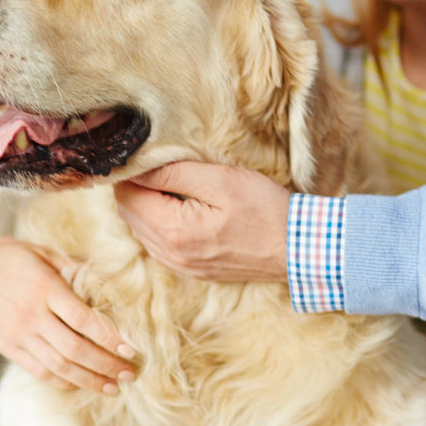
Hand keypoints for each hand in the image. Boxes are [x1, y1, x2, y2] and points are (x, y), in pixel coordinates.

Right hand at [0, 238, 135, 393]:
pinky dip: (62, 381)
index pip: (84, 319)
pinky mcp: (8, 348)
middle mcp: (33, 315)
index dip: (110, 337)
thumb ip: (69, 265)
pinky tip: (80, 383)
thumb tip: (101, 276)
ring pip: (60, 366)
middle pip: (76, 349)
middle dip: (107, 364)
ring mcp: (19, 335)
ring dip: (90, 379)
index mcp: (44, 288)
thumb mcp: (37, 251)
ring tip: (111, 387)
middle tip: (130, 373)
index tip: (131, 348)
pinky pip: (39, 371)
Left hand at [114, 161, 290, 281]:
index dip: (132, 173)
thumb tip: (138, 168)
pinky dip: (162, 223)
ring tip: (176, 185)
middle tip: (162, 165)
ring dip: (149, 205)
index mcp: (173, 231)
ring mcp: (181, 266)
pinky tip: (184, 208)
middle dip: (138, 188)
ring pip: (142, 229)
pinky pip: (160, 244)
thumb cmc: (264, 210)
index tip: (148, 156)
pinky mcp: (192, 269)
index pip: (127, 197)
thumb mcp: (221, 180)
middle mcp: (170, 255)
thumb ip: (175, 173)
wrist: (297, 249)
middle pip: (130, 214)